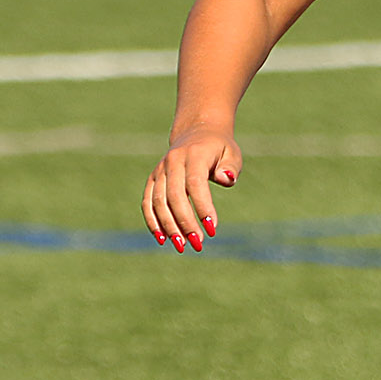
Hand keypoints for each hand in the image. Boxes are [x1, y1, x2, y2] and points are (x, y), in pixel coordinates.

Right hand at [143, 124, 239, 253]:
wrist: (196, 133)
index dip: (202, 207)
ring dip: (169, 226)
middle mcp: (172, 162)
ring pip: (158, 202)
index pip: (196, 184)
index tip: (212, 229)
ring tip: (182, 246)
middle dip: (185, 223)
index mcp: (194, 155)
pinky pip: (148, 202)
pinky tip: (162, 239)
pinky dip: (153, 220)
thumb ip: (231, 167)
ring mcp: (160, 171)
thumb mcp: (232, 153)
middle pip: (174, 197)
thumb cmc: (220, 149)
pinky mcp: (153, 179)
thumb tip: (226, 179)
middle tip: (198, 244)